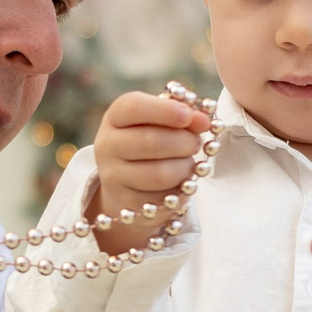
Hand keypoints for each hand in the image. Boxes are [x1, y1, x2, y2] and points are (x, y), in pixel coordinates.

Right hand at [89, 91, 212, 256]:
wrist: (126, 183)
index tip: (188, 116)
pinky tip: (179, 182)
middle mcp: (108, 145)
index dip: (165, 110)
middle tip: (196, 143)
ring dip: (185, 167)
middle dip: (183, 141)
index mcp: (115, 117)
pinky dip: (180, 189)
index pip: (134, 107)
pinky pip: (164, 198)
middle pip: (151, 141)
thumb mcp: (159, 122)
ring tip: (189, 163)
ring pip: (161, 174)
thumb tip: (203, 120)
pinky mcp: (127, 204)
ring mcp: (114, 177)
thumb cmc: (149, 141)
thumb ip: (182, 116)